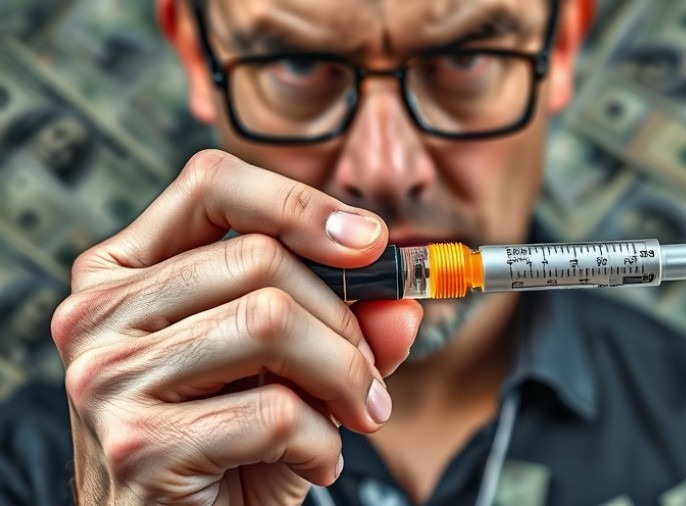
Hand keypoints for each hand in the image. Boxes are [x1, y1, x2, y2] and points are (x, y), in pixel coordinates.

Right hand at [51, 150, 421, 504]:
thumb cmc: (225, 450)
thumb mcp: (289, 373)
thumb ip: (344, 327)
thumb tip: (403, 303)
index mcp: (125, 271)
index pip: (211, 185)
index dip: (299, 202)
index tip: (369, 241)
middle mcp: (100, 313)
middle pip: (260, 259)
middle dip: (344, 319)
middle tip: (370, 373)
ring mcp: (108, 377)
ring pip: (270, 323)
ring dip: (344, 377)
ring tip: (356, 415)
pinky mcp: (138, 443)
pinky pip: (274, 412)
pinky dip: (323, 442)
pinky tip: (315, 463)